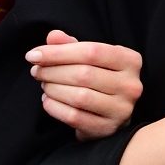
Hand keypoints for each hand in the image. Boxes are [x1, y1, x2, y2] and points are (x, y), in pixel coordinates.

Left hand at [27, 30, 143, 140]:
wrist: (110, 113)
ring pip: (79, 96)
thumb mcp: (89, 58)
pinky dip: (55, 107)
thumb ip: (71, 45)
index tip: (33, 55)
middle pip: (84, 74)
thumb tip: (53, 36)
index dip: (58, 52)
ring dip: (53, 89)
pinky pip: (74, 117)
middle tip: (36, 71)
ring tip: (44, 84)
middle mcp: (131, 85)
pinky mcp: (108, 128)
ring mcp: (122, 109)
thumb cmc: (98, 78)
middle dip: (52, 71)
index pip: (92, 51)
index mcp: (130, 60)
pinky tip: (48, 100)